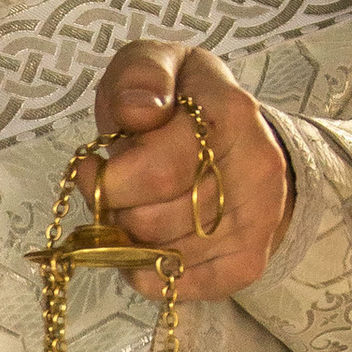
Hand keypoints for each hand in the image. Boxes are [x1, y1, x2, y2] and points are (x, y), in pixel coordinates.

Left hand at [74, 42, 293, 303]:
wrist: (239, 138)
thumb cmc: (182, 102)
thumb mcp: (157, 64)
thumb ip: (141, 75)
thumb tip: (138, 113)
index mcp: (232, 114)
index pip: (155, 171)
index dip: (109, 178)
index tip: (92, 165)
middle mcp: (256, 170)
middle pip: (150, 221)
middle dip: (117, 209)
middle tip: (119, 190)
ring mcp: (258, 222)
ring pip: (160, 257)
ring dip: (131, 240)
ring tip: (139, 207)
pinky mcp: (248, 263)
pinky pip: (179, 287)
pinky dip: (148, 273)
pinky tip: (148, 244)